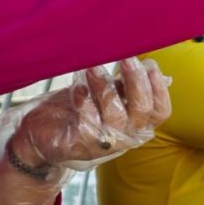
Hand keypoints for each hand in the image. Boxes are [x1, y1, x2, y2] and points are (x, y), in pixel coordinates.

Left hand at [6, 58, 170, 179]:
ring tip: (93, 68)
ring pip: (115, 115)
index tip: (150, 65)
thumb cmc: (79, 110)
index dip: (159, 89)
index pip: (161, 111)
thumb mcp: (106, 95)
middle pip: (142, 111)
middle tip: (126, 58)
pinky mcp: (81, 145)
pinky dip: (84, 99)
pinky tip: (77, 86)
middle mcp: (126, 137)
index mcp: (138, 125)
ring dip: (105, 87)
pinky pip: (88, 120)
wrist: (42, 134)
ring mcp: (105, 144)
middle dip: (136, 82)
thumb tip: (149, 67)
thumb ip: (126, 85)